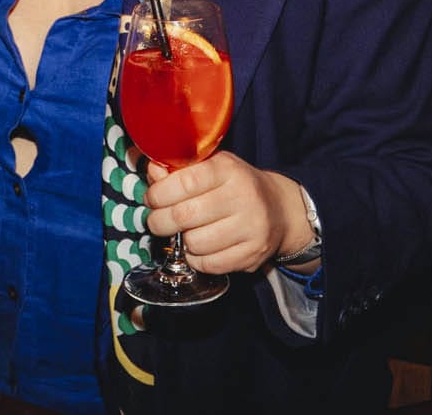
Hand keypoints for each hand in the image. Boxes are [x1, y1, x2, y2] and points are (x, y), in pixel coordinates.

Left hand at [143, 152, 308, 275]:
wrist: (279, 210)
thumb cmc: (235, 186)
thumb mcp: (211, 168)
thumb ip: (179, 171)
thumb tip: (153, 173)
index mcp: (228, 169)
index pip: (184, 182)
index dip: (158, 194)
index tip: (151, 199)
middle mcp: (243, 195)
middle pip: (184, 215)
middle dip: (159, 221)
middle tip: (156, 221)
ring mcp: (251, 227)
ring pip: (194, 243)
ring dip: (180, 242)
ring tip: (184, 233)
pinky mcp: (253, 254)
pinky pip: (208, 264)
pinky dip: (196, 259)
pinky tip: (200, 247)